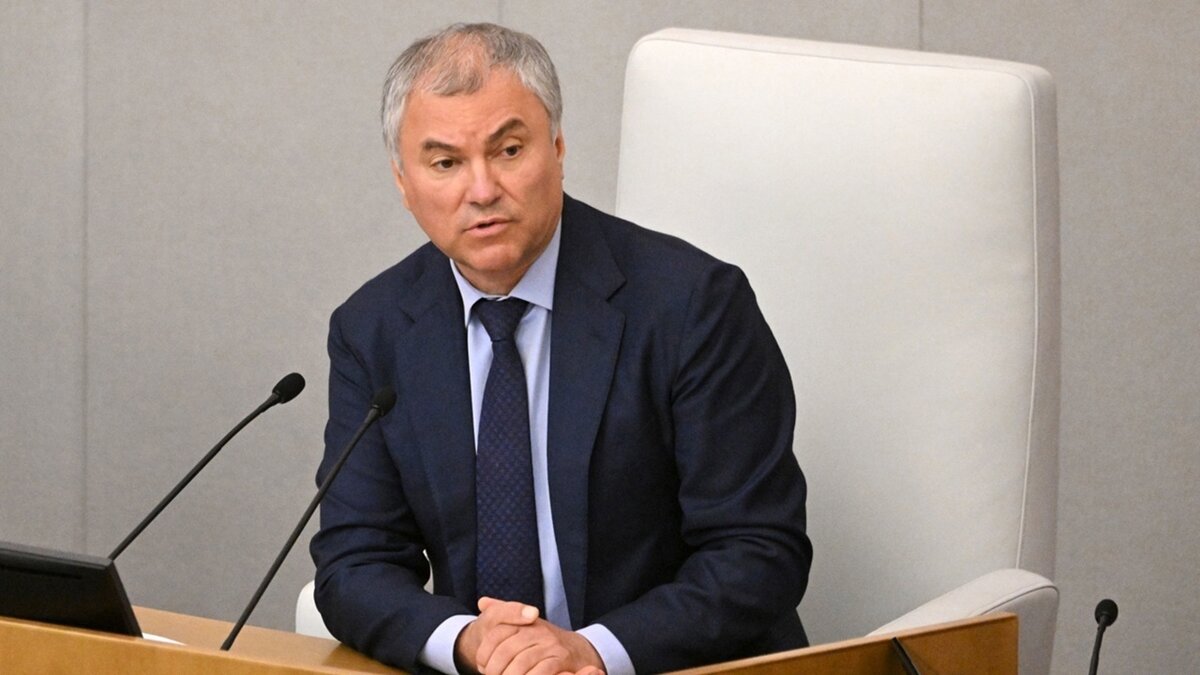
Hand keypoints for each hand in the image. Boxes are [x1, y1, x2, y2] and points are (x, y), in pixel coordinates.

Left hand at [456, 597, 604, 674]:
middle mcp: (537, 629)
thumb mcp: (524, 624)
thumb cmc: (543, 641)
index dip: (484, 652)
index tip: (481, 665)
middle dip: (495, 669)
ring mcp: (550, 644)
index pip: (497, 633)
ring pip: (521, 663)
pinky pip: (541, 671)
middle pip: (506, 650)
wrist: (579, 650)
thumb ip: (504, 613)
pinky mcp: (561, 659)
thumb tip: (482, 602)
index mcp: (525, 619)